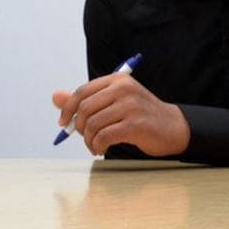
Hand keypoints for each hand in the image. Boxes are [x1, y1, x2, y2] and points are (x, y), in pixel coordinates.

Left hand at [52, 73, 190, 156]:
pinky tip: (101, 149)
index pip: (82, 91)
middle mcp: (123, 89)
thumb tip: (55, 97)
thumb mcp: (113, 102)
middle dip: (79, 127)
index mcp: (117, 80)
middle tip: (84, 138)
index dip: (68, 108)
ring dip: (88, 140)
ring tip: (94, 145)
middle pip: (85, 108)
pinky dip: (98, 145)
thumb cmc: (140, 115)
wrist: (173, 127)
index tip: (63, 123)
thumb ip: (85, 100)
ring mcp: (130, 106)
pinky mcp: (135, 124)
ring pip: (93, 124)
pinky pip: (104, 136)